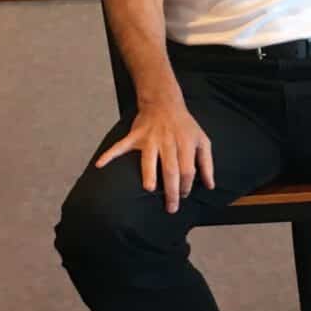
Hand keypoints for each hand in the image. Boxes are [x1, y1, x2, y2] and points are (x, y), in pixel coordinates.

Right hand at [95, 98, 213, 213]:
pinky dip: (109, 154)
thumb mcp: (202, 140)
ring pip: (149, 159)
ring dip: (149, 174)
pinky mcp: (136, 135)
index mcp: (186, 143)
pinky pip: (121, 145)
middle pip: (171, 169)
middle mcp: (168, 141)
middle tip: (171, 208)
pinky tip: (100, 164)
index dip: (187, 185)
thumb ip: (207, 163)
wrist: (165, 103)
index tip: (183, 196)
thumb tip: (210, 186)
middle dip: (171, 191)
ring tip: (149, 189)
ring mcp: (150, 138)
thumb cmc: (185, 126)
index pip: (187, 170)